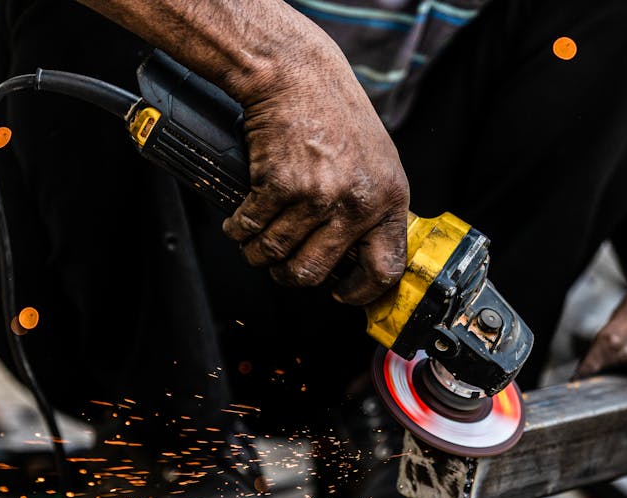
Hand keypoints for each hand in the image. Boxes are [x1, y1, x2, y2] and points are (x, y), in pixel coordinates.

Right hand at [221, 44, 409, 304]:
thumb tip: (362, 257)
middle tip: (283, 267)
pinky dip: (239, 230)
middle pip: (315, 272)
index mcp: (388, 201)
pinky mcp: (280, 185)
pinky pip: (251, 228)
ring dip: (258, 254)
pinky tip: (239, 221)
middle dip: (290, 276)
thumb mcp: (377, 165)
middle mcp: (356, 202)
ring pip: (277, 254)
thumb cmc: (336, 116)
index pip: (384, 270)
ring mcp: (317, 196)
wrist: (298, 75)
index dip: (361, 292)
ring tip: (255, 243)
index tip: (343, 294)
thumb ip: (373, 209)